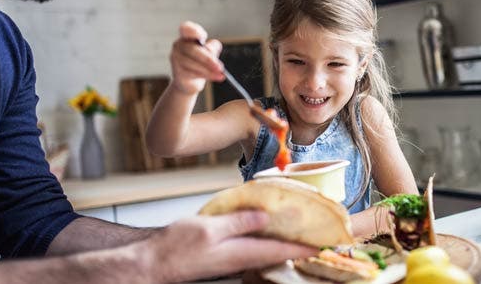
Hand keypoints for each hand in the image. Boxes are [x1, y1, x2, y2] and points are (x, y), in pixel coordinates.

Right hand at [146, 211, 317, 282]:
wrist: (153, 263)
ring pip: (267, 250)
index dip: (305, 247)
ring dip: (284, 241)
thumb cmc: (176, 247)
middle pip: (278, 252)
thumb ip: (239, 222)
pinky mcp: (224, 256)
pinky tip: (267, 228)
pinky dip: (266, 238)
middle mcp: (241, 258)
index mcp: (242, 253)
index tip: (326, 244)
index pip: (282, 250)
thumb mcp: (209, 228)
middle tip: (319, 235)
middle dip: (300, 245)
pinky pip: (253, 247)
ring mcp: (233, 259)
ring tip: (300, 230)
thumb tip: (266, 216)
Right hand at [169, 21, 224, 94]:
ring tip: (220, 74)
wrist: (190, 82)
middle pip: (192, 49)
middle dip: (208, 59)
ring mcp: (176, 59)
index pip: (185, 28)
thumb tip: (210, 49)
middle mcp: (178, 45)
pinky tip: (217, 77)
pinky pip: (192, 73)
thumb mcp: (210, 53)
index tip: (204, 37)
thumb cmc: (201, 63)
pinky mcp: (177, 72)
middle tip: (221, 67)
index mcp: (187, 37)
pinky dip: (206, 75)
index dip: (193, 31)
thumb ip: (212, 48)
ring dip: (208, 70)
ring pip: (192, 63)